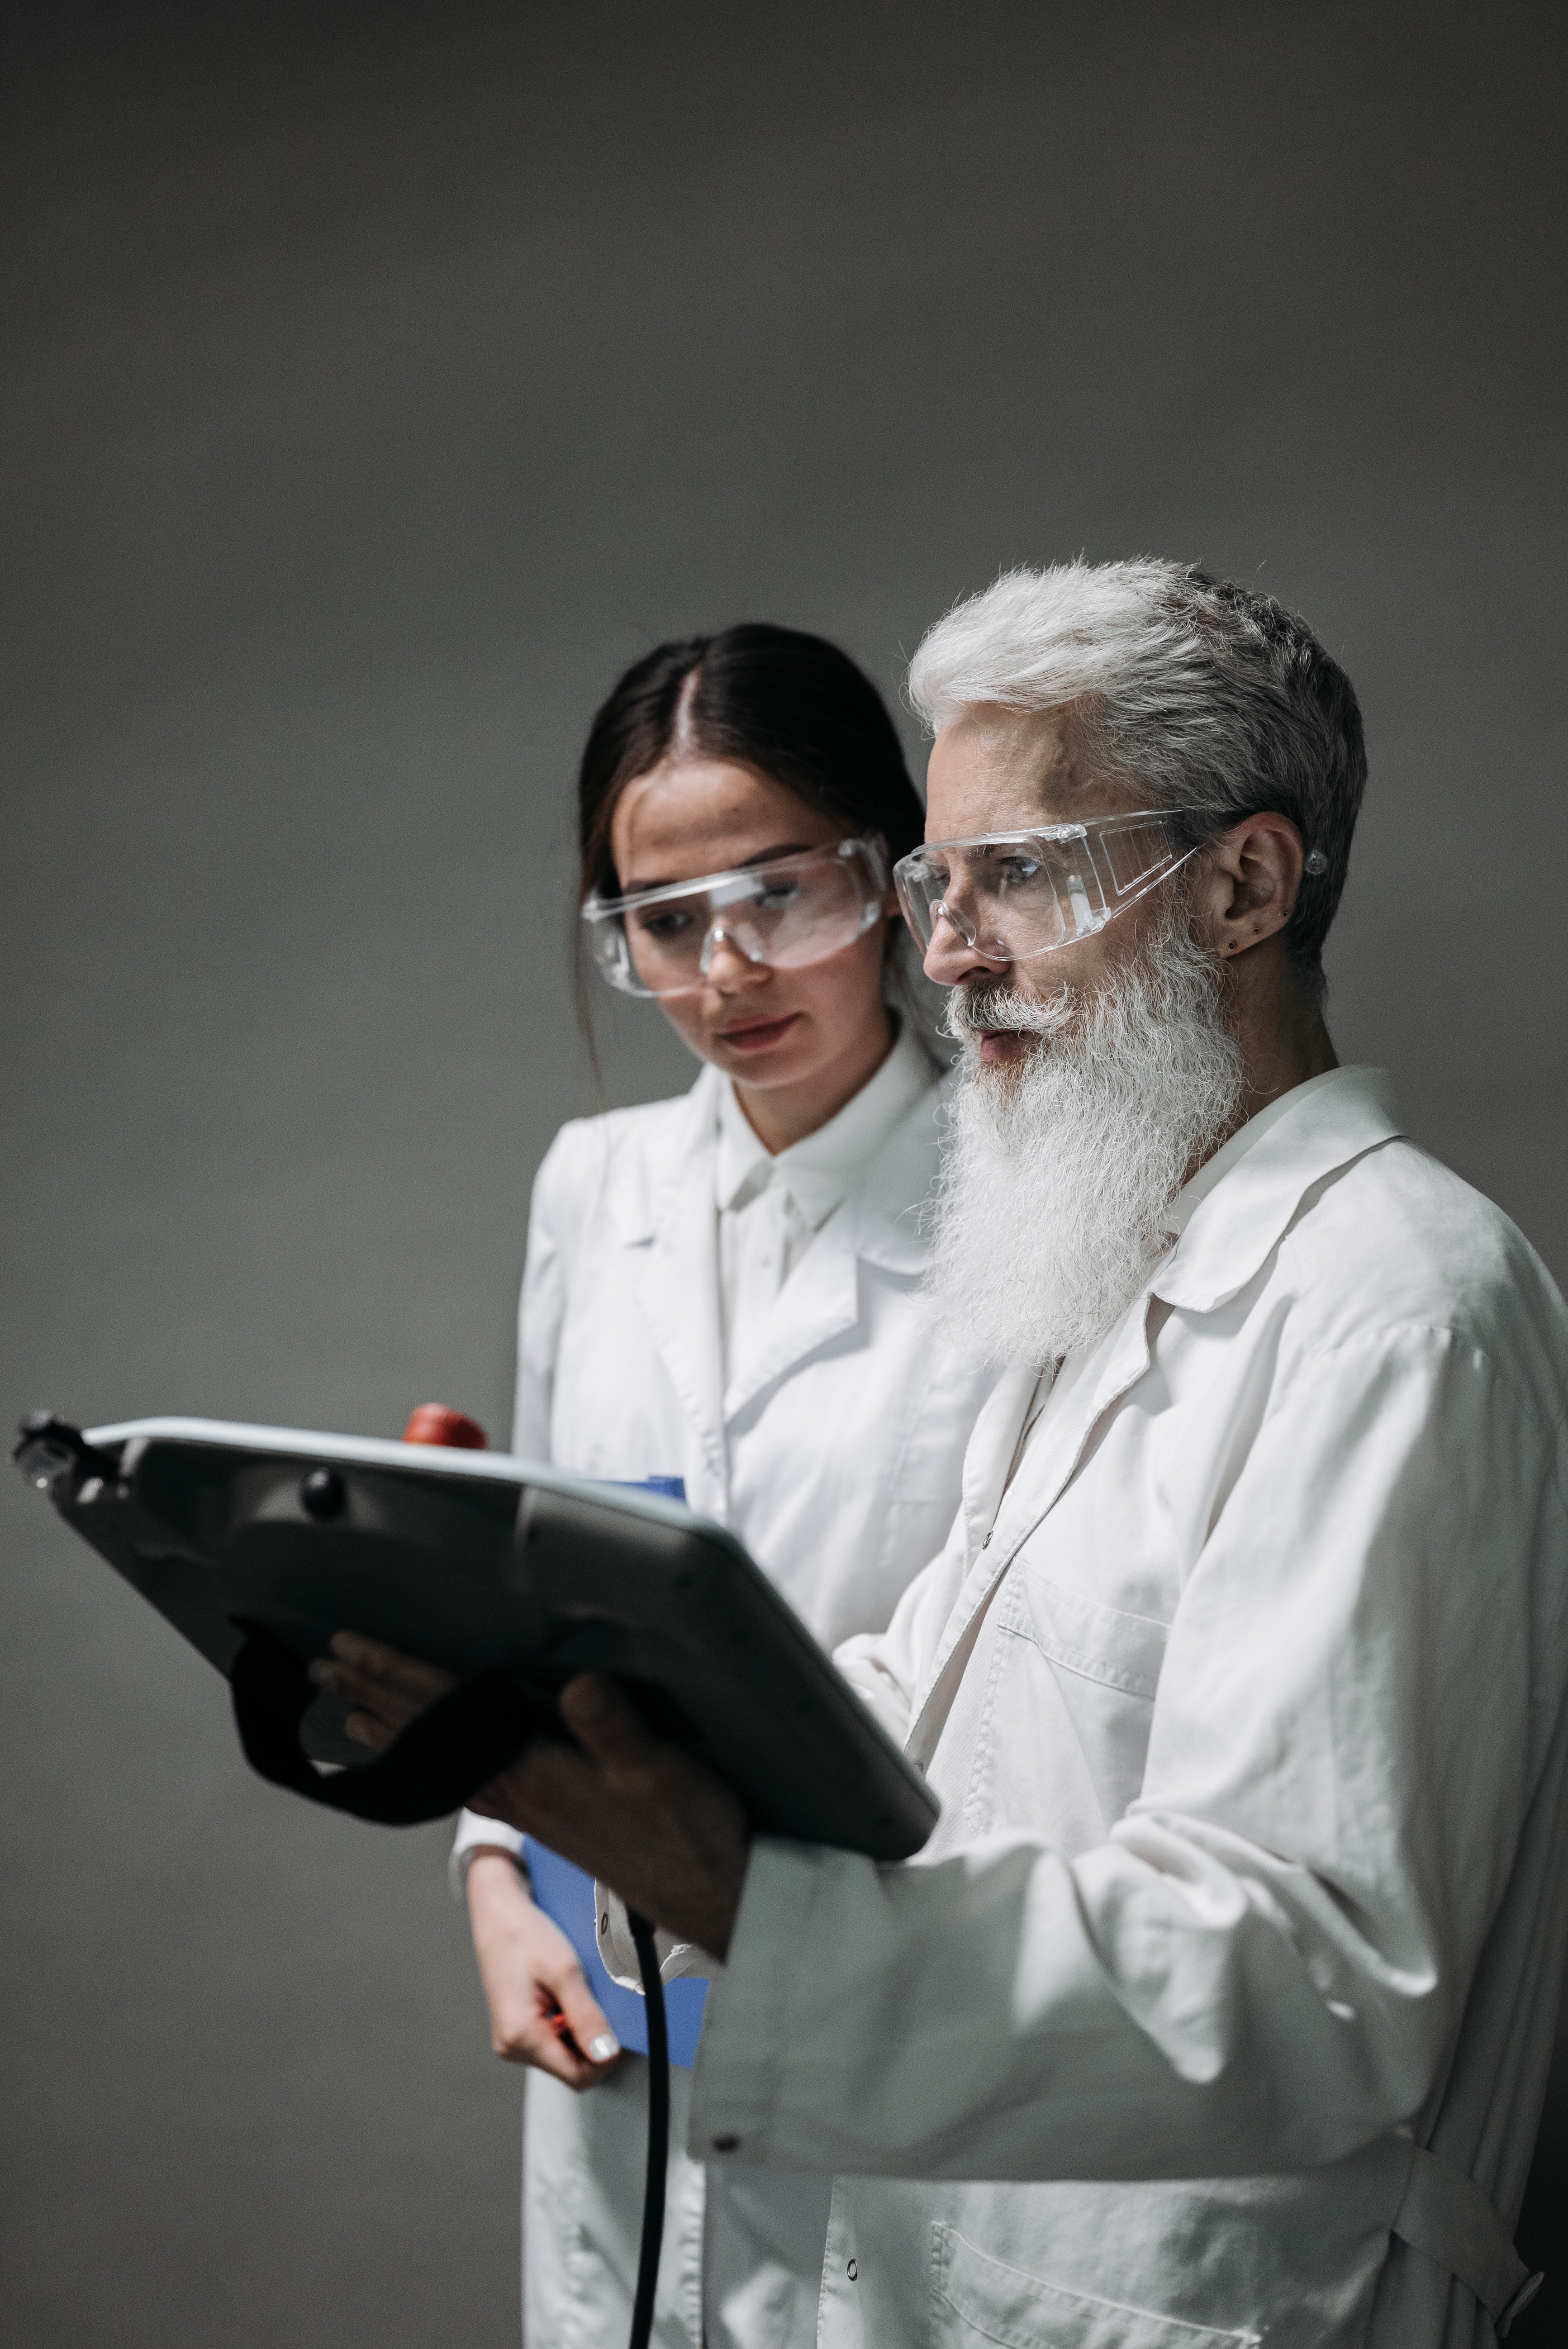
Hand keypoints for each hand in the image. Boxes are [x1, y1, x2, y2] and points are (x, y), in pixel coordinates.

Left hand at [311, 1635, 750, 1958]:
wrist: (711, 1892)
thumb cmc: (687, 1833)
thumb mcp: (658, 1770)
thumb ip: (614, 1728)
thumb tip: (576, 1685)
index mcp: (531, 1770)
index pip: (446, 1710)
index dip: (394, 1674)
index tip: (349, 1649)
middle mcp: (516, 1788)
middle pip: (428, 1733)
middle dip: (373, 1695)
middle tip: (323, 1669)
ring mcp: (527, 1802)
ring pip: (441, 1754)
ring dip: (394, 1726)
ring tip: (351, 1710)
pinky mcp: (546, 1810)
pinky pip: (468, 1773)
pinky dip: (435, 1754)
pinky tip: (430, 1753)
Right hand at [465, 1849, 622, 2089]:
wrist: (498, 1914)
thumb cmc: (524, 1935)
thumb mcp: (564, 1971)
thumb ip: (586, 2016)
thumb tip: (606, 2053)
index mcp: (520, 2036)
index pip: (577, 2075)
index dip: (606, 2058)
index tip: (622, 2032)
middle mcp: (512, 2046)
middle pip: (571, 2068)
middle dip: (592, 2043)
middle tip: (601, 2006)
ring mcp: (512, 2040)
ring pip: (563, 2055)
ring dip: (580, 2032)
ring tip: (579, 1996)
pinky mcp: (516, 2029)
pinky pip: (552, 2041)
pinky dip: (568, 2025)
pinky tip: (567, 1997)